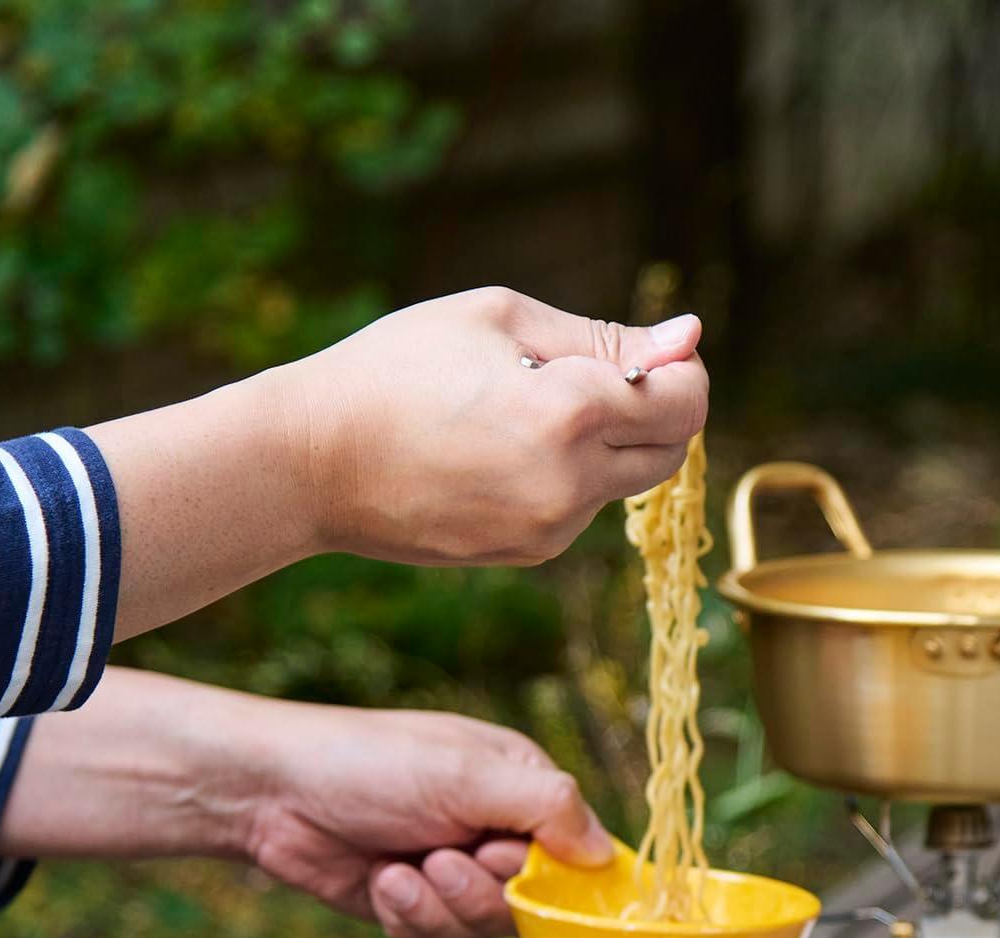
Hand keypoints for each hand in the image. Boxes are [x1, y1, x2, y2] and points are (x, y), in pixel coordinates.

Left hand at [0, 669, 612, 937]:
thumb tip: (605, 856)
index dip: (557, 878)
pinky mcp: (415, 903)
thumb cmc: (370, 764)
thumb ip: (547, 809)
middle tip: (442, 859)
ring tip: (400, 871)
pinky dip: (410, 920)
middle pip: (532, 903)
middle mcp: (497, 830)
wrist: (271, 792)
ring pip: (483, 930)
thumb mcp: (468, 776)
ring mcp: (456, 869)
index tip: (520, 876)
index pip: (580, 852)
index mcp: (523, 786)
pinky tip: (381, 882)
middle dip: (482, 893)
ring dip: (439, 908)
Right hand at [89, 287, 708, 641]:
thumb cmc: (395, 369)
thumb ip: (603, 337)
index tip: (652, 353)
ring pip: (626, 482)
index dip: (682, 372)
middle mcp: (572, 482)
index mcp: (572, 412)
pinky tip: (502, 453)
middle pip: (672, 450)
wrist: (311, 463)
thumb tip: (687, 338)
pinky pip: (580, 508)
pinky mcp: (530, 553)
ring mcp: (552, 529)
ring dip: (608, 445)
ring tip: (527, 411)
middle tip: (600, 378)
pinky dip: (568, 477)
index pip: (688, 402)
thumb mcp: (498, 321)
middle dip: (658, 411)